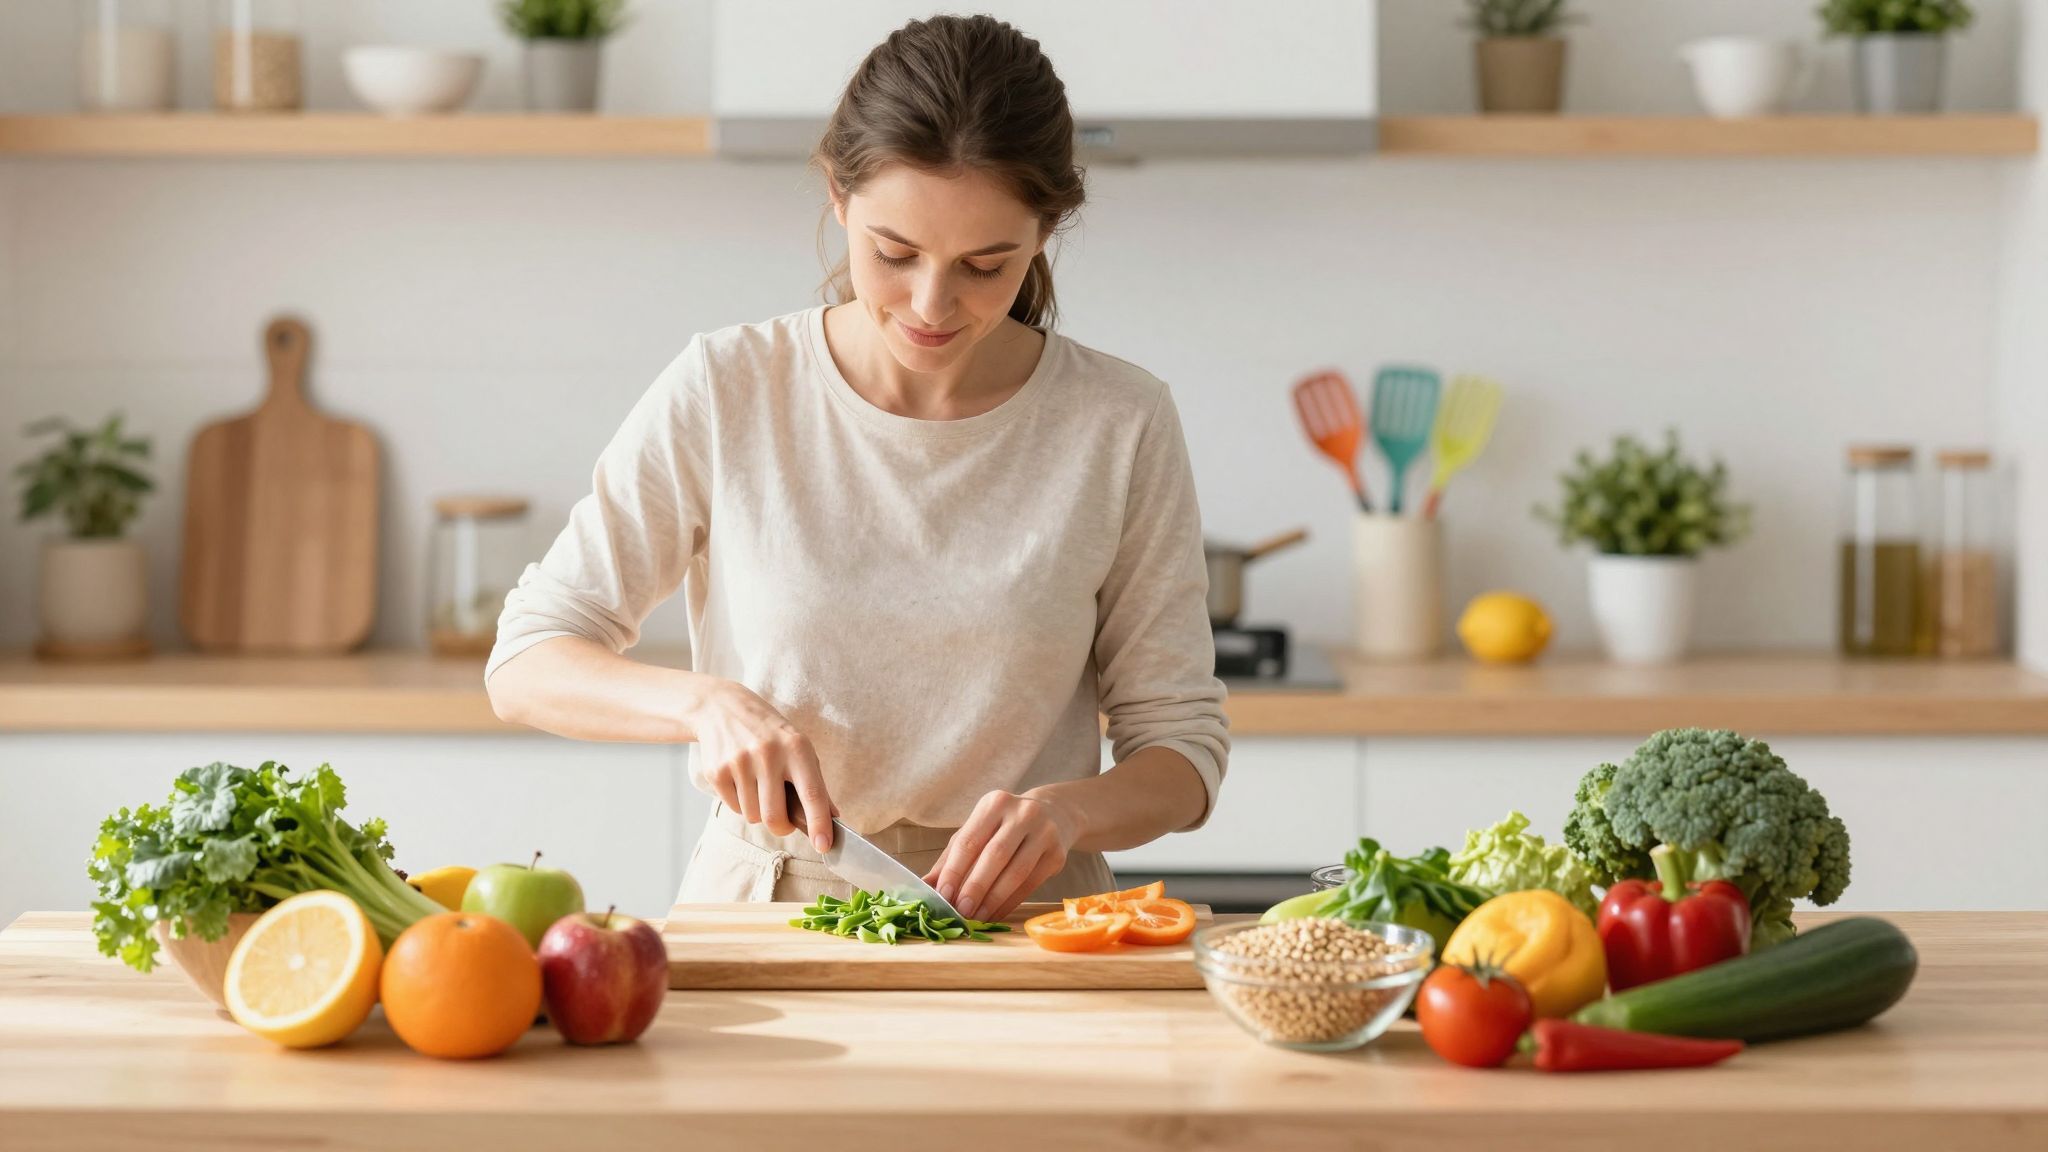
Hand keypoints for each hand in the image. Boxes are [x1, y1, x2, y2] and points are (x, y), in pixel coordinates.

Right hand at [689, 680, 834, 852]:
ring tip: (758, 785)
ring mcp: (739, 763)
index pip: (812, 794)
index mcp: (796, 748)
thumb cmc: (769, 733)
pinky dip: (740, 803)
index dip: (819, 824)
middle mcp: (768, 754)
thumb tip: (832, 817)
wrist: (722, 708)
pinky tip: (741, 779)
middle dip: (781, 827)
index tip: (824, 845)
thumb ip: (815, 783)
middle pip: (775, 817)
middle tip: (782, 820)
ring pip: (753, 816)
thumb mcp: (798, 747)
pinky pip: (734, 808)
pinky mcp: (716, 772)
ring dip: (758, 811)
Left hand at [924, 789, 1081, 922]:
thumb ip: (951, 857)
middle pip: (994, 856)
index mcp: (994, 803)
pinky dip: (1010, 902)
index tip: (943, 895)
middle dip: (975, 887)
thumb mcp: (978, 830)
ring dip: (993, 900)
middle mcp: (1022, 813)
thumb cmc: (1005, 826)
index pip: (969, 840)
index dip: (954, 870)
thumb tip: (925, 886)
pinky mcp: (1058, 854)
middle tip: (961, 911)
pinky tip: (995, 914)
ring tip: (977, 917)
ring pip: (1016, 872)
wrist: (1055, 814)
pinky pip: (1030, 884)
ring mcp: (1044, 832)